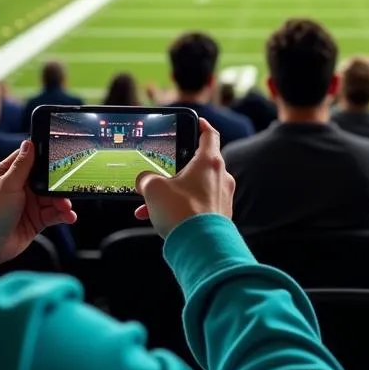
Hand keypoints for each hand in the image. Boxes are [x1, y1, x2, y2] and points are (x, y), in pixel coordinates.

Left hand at [0, 140, 76, 267]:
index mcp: (8, 175)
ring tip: (66, 208)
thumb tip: (29, 143)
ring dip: (62, 202)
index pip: (31, 161)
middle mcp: (20, 188)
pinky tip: (68, 216)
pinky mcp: (36, 220)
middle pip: (46, 181)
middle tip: (67, 188)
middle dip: (58, 185)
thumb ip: (22, 165)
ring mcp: (29, 205)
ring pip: (52, 199)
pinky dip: (63, 214)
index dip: (45, 160)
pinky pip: (54, 214)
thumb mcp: (8, 185)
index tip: (61, 158)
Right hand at [134, 119, 233, 237]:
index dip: (201, 126)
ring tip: (151, 205)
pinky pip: (198, 206)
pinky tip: (159, 219)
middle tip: (161, 174)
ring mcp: (223, 197)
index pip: (210, 134)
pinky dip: (181, 208)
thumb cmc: (181, 213)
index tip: (197, 122)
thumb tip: (145, 182)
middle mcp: (221, 177)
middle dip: (177, 170)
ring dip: (174, 193)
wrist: (200, 247)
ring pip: (196, 188)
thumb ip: (146, 179)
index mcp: (209, 162)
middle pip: (199, 164)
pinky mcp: (220, 216)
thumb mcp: (153, 189)